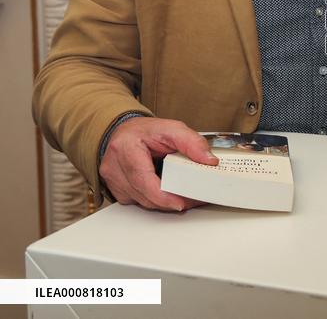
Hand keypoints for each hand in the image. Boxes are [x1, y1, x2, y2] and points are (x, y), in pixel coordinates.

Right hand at [99, 117, 217, 210]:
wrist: (126, 132)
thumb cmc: (146, 131)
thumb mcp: (172, 129)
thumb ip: (192, 142)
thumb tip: (209, 161)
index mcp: (125, 148)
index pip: (142, 178)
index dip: (161, 195)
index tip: (179, 203)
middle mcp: (114, 166)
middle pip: (143, 194)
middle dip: (170, 201)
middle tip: (193, 200)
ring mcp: (112, 180)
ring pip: (141, 202)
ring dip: (164, 203)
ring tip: (186, 197)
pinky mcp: (116, 189)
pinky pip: (138, 201)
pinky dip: (155, 200)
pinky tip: (169, 194)